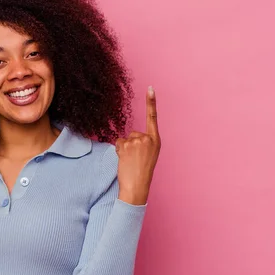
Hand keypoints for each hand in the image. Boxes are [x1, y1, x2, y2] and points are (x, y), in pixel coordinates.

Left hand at [115, 86, 160, 204]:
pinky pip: (118, 143)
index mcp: (156, 141)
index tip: (150, 88)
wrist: (137, 186)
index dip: (151, 102)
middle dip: (131, 145)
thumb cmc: (142, 173)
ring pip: (125, 139)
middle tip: (135, 160)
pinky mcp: (126, 145)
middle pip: (133, 133)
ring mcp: (137, 141)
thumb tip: (130, 138)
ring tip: (130, 161)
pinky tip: (124, 160)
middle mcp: (148, 139)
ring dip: (124, 149)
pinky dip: (118, 151)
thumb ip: (144, 144)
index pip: (153, 118)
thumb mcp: (149, 156)